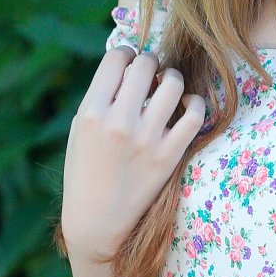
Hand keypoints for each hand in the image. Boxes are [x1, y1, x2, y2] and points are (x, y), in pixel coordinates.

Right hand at [61, 44, 206, 261]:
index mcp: (91, 112)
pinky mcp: (170, 155)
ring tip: (168, 88)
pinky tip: (186, 106)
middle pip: (146, 64)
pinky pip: (195, 114)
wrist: (97, 222)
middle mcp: (119, 122)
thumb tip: (130, 63)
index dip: (127, 54)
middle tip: (151, 74)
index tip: (130, 62)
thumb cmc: (86, 172)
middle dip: (150, 63)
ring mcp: (147, 139)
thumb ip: (101, 97)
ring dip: (172, 79)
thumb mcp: (79, 130)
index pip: (117, 58)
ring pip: (174, 83)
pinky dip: (194, 103)